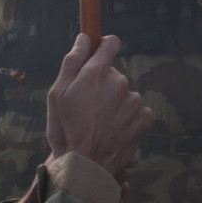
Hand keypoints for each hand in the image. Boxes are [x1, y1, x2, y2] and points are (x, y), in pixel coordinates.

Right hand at [44, 34, 152, 177]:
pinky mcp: (144, 117)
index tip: (99, 53)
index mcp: (96, 73)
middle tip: (89, 107)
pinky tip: (113, 130)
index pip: (110, 44)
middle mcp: (119, 82)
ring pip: (124, 94)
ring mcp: (134, 100)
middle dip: (103, 85)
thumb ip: (72, 61)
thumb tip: (84, 38)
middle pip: (114, 74)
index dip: (104, 46)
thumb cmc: (66, 129)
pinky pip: (136, 110)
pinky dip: (127, 118)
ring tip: (100, 123)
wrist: (87, 165)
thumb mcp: (57, 94)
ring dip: (115, 104)